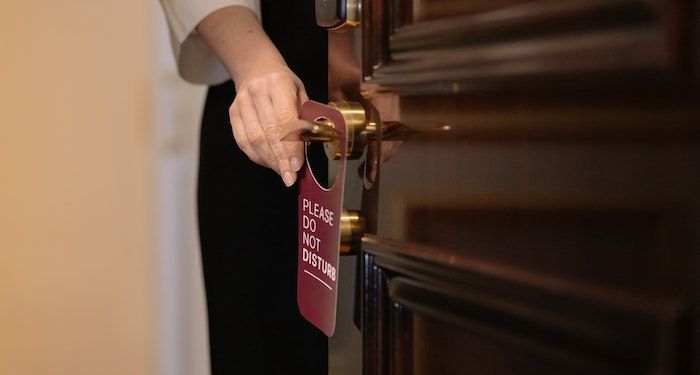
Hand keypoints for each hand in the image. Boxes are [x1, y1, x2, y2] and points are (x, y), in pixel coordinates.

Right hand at [198, 6, 307, 186]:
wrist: (257, 69)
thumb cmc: (285, 85)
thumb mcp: (301, 93)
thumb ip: (306, 118)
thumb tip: (312, 147)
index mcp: (278, 83)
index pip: (284, 120)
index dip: (291, 146)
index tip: (297, 166)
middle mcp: (256, 92)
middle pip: (269, 133)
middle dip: (281, 159)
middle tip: (291, 177)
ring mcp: (241, 103)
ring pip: (254, 140)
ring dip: (270, 161)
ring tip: (283, 173)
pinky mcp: (233, 114)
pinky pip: (244, 142)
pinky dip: (258, 156)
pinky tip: (271, 163)